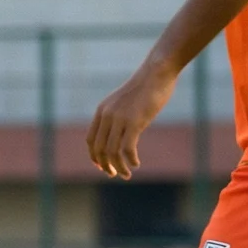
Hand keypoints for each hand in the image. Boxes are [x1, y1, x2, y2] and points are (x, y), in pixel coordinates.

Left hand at [88, 59, 176, 179]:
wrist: (156, 72)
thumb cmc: (144, 87)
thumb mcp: (125, 102)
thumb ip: (119, 115)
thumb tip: (121, 130)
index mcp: (102, 111)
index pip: (91, 139)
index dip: (94, 156)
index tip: (102, 166)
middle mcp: (107, 116)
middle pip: (99, 148)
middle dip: (105, 165)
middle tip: (114, 174)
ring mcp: (120, 119)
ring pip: (112, 151)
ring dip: (119, 167)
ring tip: (127, 175)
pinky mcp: (134, 121)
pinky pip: (127, 148)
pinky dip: (130, 160)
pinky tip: (136, 164)